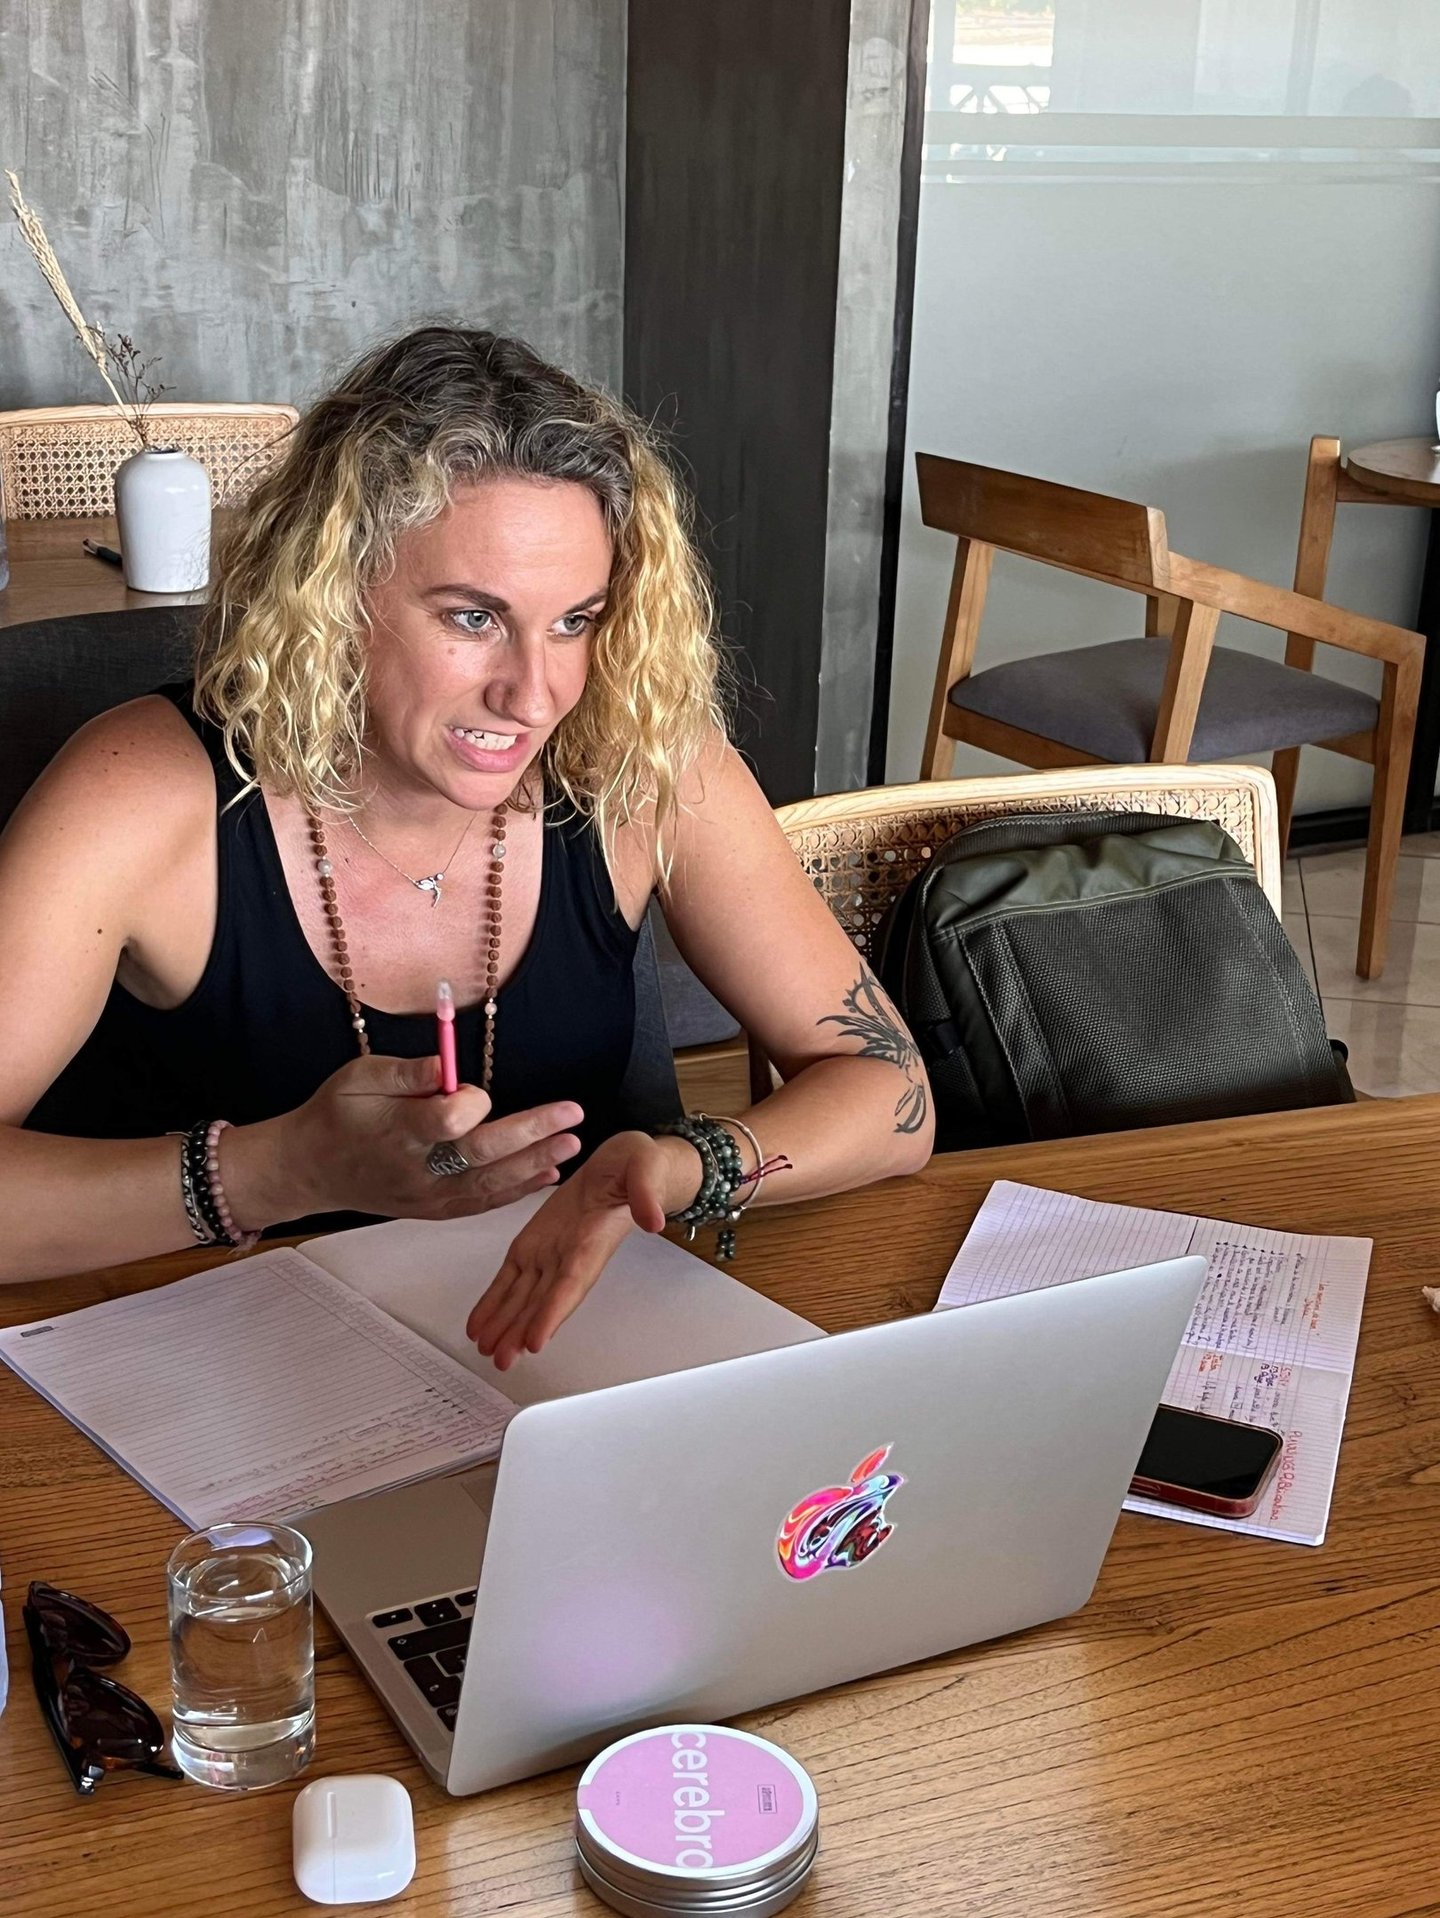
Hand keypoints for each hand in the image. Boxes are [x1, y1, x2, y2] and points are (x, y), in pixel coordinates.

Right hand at [227, 1053, 583, 1225]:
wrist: (312, 1168)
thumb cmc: (337, 1115)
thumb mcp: (359, 1076)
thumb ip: (405, 1072)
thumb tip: (447, 1063)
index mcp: (396, 1130)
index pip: (445, 1121)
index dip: (470, 1104)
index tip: (476, 1090)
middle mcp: (415, 1168)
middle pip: (480, 1154)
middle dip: (531, 1134)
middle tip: (571, 1115)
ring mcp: (426, 1195)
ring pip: (487, 1184)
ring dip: (534, 1164)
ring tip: (571, 1144)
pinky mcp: (434, 1210)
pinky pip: (480, 1203)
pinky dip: (516, 1192)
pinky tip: (547, 1175)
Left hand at [465, 1130, 700, 1368]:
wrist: (622, 1163)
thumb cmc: (636, 1167)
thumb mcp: (645, 1168)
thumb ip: (647, 1192)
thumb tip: (653, 1218)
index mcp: (594, 1240)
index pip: (572, 1282)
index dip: (553, 1312)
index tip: (537, 1340)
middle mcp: (570, 1255)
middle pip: (545, 1301)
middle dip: (523, 1331)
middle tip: (504, 1358)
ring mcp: (550, 1252)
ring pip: (524, 1296)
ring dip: (506, 1324)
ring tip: (487, 1349)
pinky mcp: (534, 1243)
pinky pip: (511, 1277)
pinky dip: (494, 1301)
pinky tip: (481, 1324)